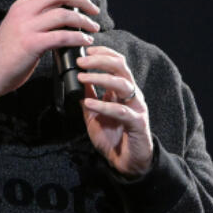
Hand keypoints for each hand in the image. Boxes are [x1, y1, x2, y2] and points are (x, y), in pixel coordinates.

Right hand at [0, 0, 100, 108]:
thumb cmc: (4, 54)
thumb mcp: (17, 26)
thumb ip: (33, 17)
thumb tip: (58, 15)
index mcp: (20, 6)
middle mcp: (23, 12)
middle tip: (93, 9)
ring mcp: (27, 27)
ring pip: (63, 14)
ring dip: (84, 20)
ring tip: (93, 28)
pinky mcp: (32, 44)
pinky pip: (62, 36)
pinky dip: (78, 37)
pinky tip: (85, 41)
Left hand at [76, 46, 152, 177]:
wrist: (126, 162)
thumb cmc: (112, 137)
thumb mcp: (93, 112)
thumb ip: (87, 95)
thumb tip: (74, 79)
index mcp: (122, 89)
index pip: (116, 62)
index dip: (102, 53)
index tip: (84, 50)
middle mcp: (131, 94)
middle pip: (120, 67)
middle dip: (100, 60)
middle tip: (81, 61)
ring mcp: (136, 107)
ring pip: (122, 84)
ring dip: (100, 78)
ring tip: (82, 77)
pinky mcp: (138, 123)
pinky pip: (121, 111)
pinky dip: (104, 105)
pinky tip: (90, 103)